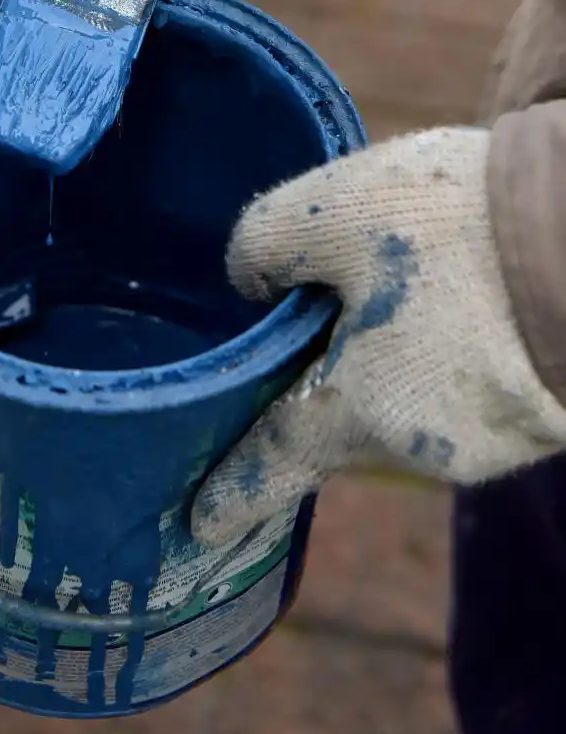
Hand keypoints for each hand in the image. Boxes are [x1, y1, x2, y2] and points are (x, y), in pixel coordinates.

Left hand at [190, 128, 565, 547]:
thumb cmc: (459, 229)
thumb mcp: (332, 211)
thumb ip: (264, 246)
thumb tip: (248, 282)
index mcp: (358, 411)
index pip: (276, 462)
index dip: (235, 491)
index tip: (202, 522)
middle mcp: (426, 445)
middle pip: (348, 416)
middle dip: (324, 381)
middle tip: (303, 334)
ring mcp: (496, 435)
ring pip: (413, 395)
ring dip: (392, 353)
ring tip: (394, 279)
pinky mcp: (545, 407)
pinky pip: (468, 381)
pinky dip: (447, 344)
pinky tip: (461, 286)